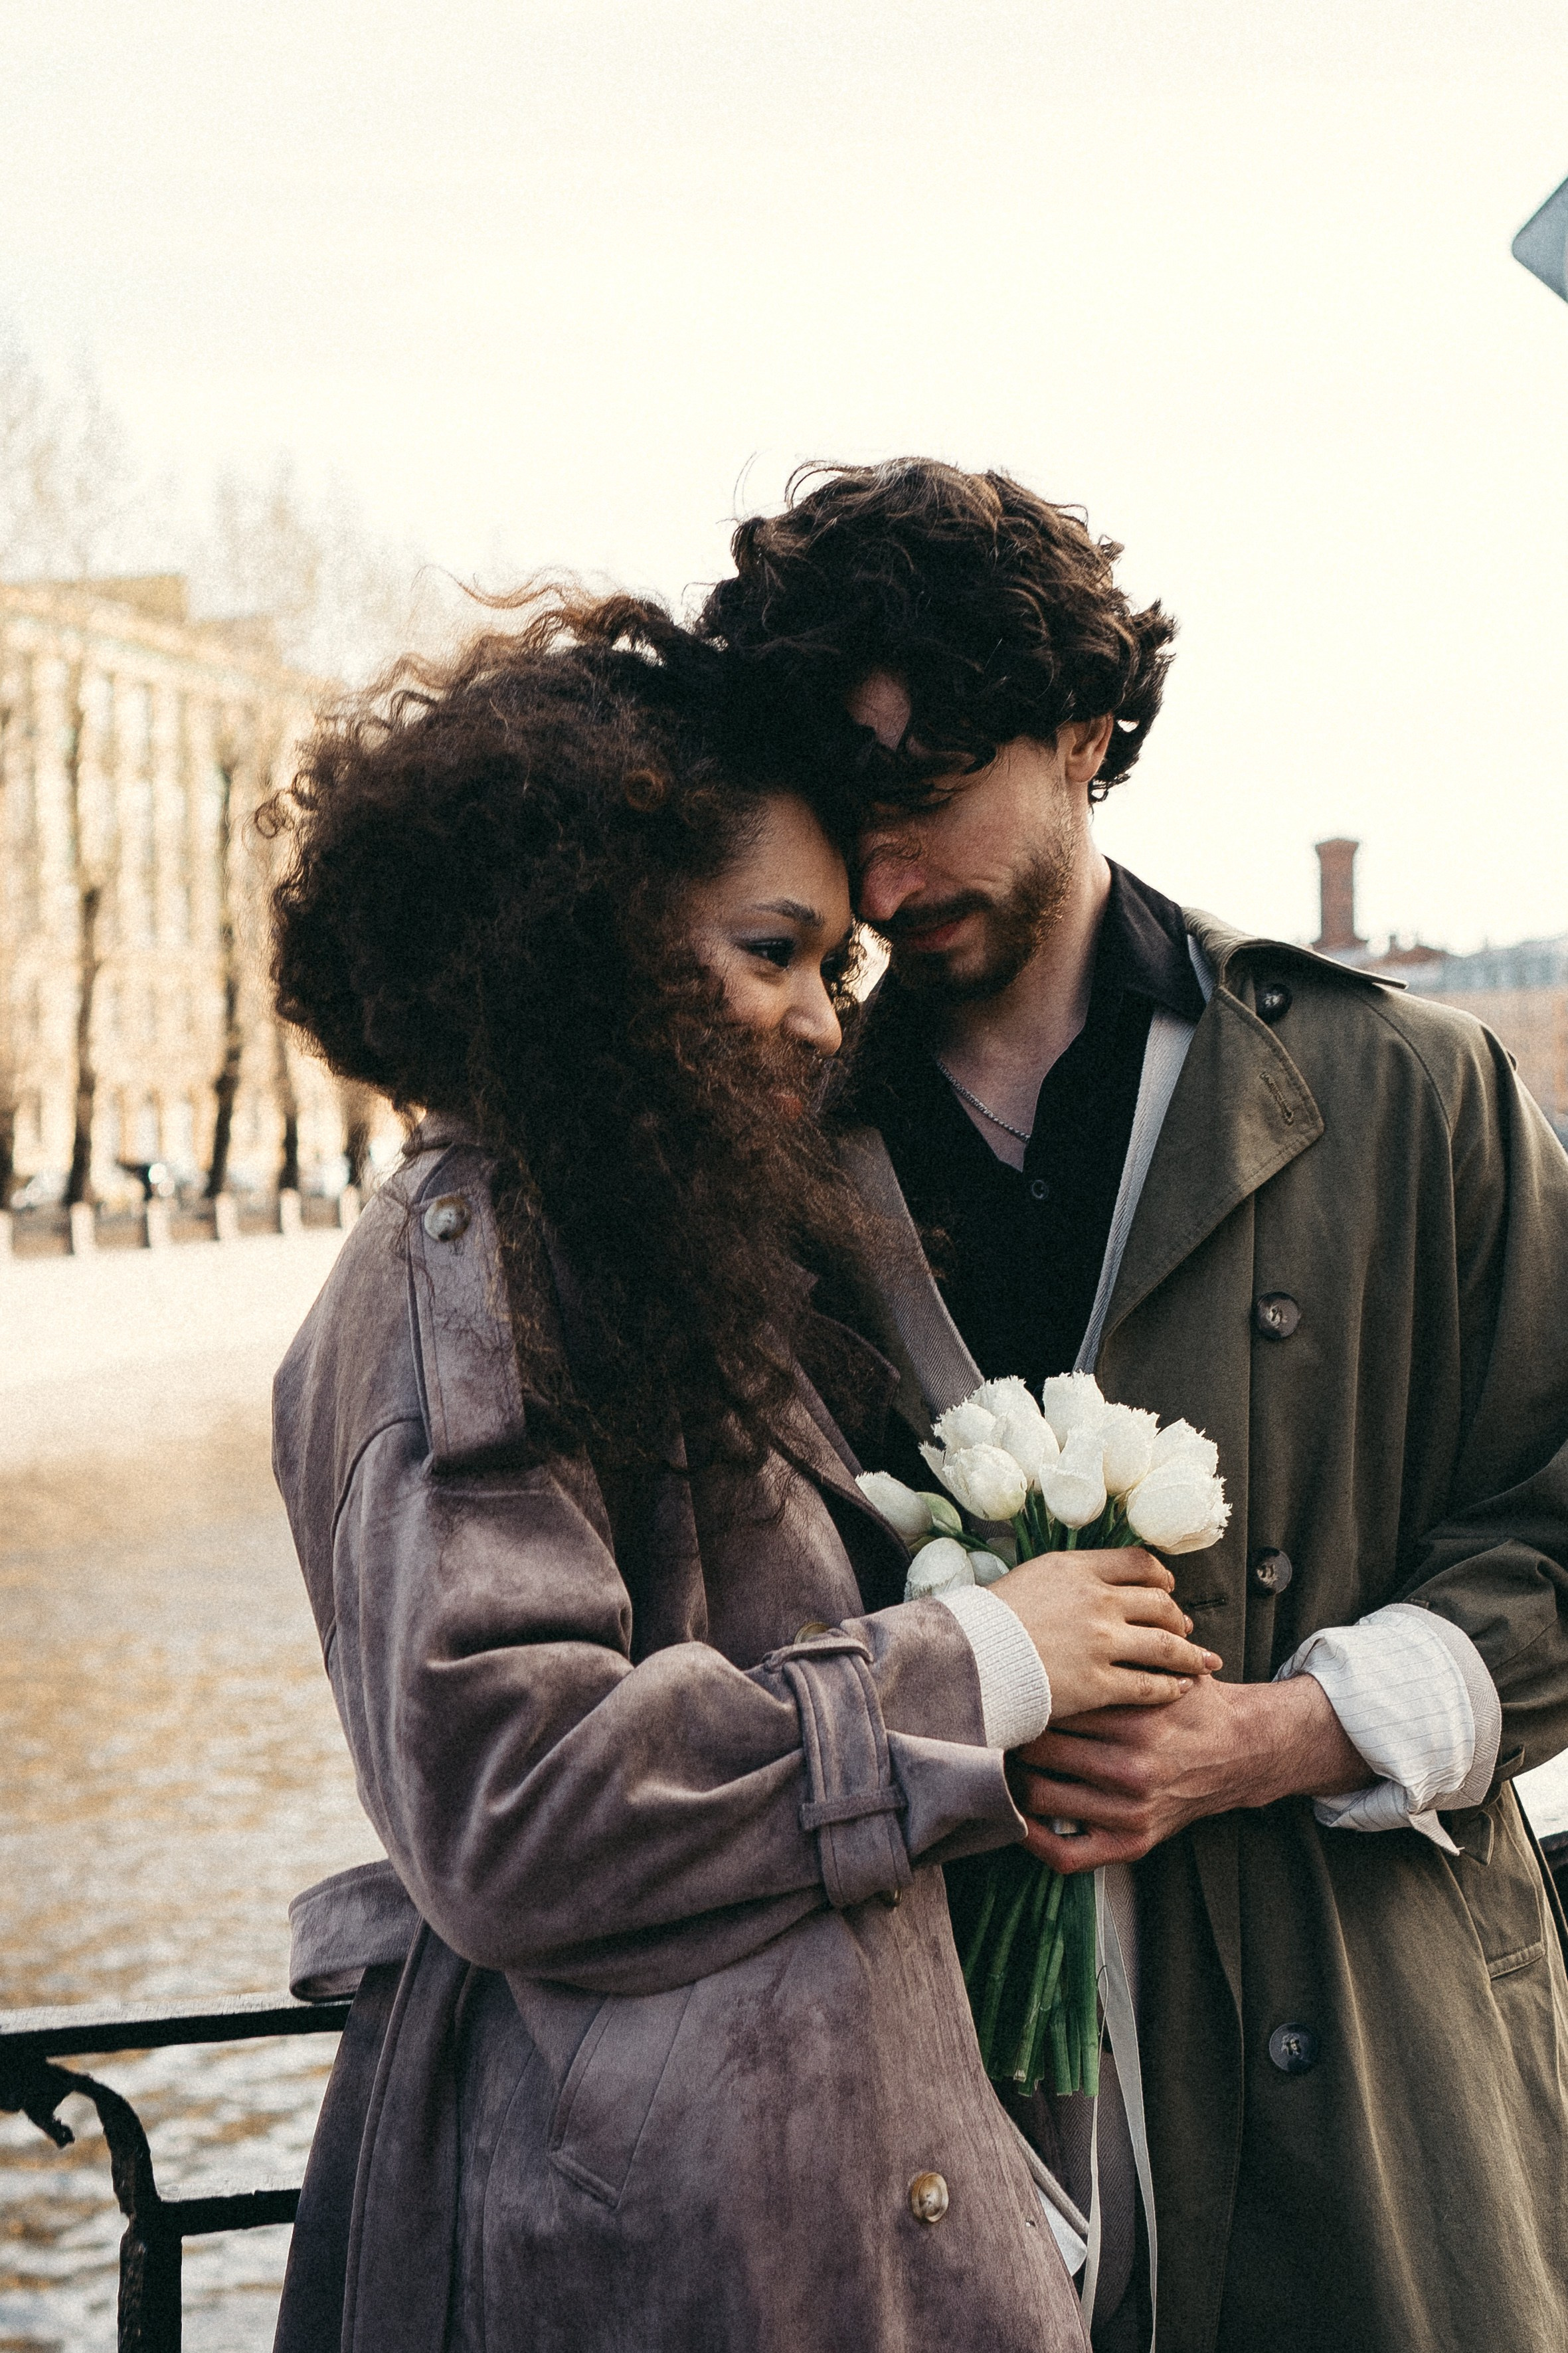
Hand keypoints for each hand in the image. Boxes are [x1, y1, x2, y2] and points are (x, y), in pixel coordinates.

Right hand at [988, 1546, 1220, 1720]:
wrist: (969, 1657)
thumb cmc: (989, 1621)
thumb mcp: (1030, 1577)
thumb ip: (1068, 1578)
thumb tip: (1091, 1585)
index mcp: (1078, 1568)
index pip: (1138, 1563)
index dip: (1160, 1576)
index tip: (1167, 1586)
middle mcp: (1098, 1600)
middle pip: (1159, 1602)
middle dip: (1177, 1617)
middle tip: (1185, 1628)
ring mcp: (1101, 1643)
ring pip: (1164, 1644)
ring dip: (1189, 1654)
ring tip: (1203, 1661)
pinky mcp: (1099, 1683)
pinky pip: (1149, 1684)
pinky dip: (1171, 1686)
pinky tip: (1180, 1689)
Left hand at [1010, 1673, 1373, 1871]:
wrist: (1241, 1750)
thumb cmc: (1190, 1704)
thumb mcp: (1160, 1669)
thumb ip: (1114, 1658)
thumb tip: (1052, 1636)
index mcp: (1134, 1718)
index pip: (1052, 1707)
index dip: (1021, 1697)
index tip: (1001, 1690)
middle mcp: (1131, 1766)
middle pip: (1038, 1750)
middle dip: (1011, 1735)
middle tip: (990, 1724)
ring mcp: (1129, 1810)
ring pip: (1039, 1797)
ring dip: (1013, 1779)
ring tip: (997, 1761)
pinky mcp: (1131, 1843)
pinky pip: (1066, 1854)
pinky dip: (1034, 1841)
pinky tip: (1017, 1819)